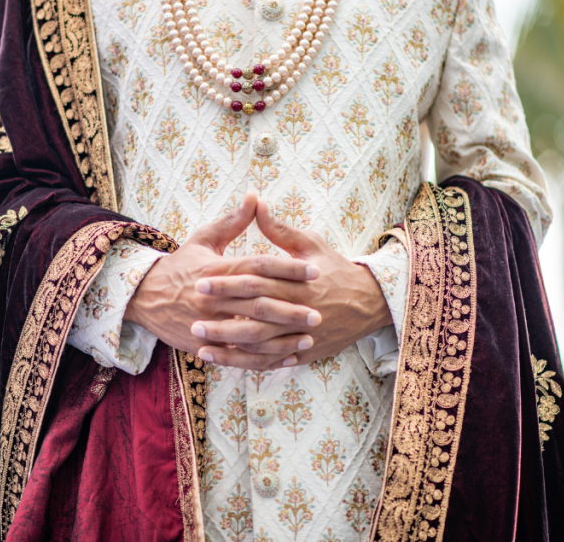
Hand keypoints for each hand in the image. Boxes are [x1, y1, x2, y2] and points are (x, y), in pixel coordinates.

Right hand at [124, 191, 321, 366]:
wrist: (142, 297)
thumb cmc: (179, 266)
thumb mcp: (203, 239)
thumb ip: (233, 221)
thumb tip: (255, 196)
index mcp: (216, 270)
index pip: (257, 267)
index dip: (287, 268)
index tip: (314, 271)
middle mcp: (212, 298)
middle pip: (258, 303)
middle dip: (290, 308)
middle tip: (319, 311)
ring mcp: (208, 324)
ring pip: (250, 334)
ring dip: (281, 338)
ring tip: (308, 336)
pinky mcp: (204, 345)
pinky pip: (239, 356)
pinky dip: (264, 360)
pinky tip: (288, 358)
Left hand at [192, 198, 390, 367]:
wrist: (371, 303)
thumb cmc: (337, 269)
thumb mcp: (311, 243)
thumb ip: (280, 229)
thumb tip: (255, 201)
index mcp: (300, 282)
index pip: (257, 281)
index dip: (228, 282)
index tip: (200, 279)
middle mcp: (300, 310)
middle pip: (255, 314)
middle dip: (222, 315)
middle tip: (192, 312)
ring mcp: (303, 335)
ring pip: (261, 344)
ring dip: (229, 344)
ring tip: (200, 342)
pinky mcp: (304, 353)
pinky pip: (272, 361)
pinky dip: (247, 362)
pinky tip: (224, 359)